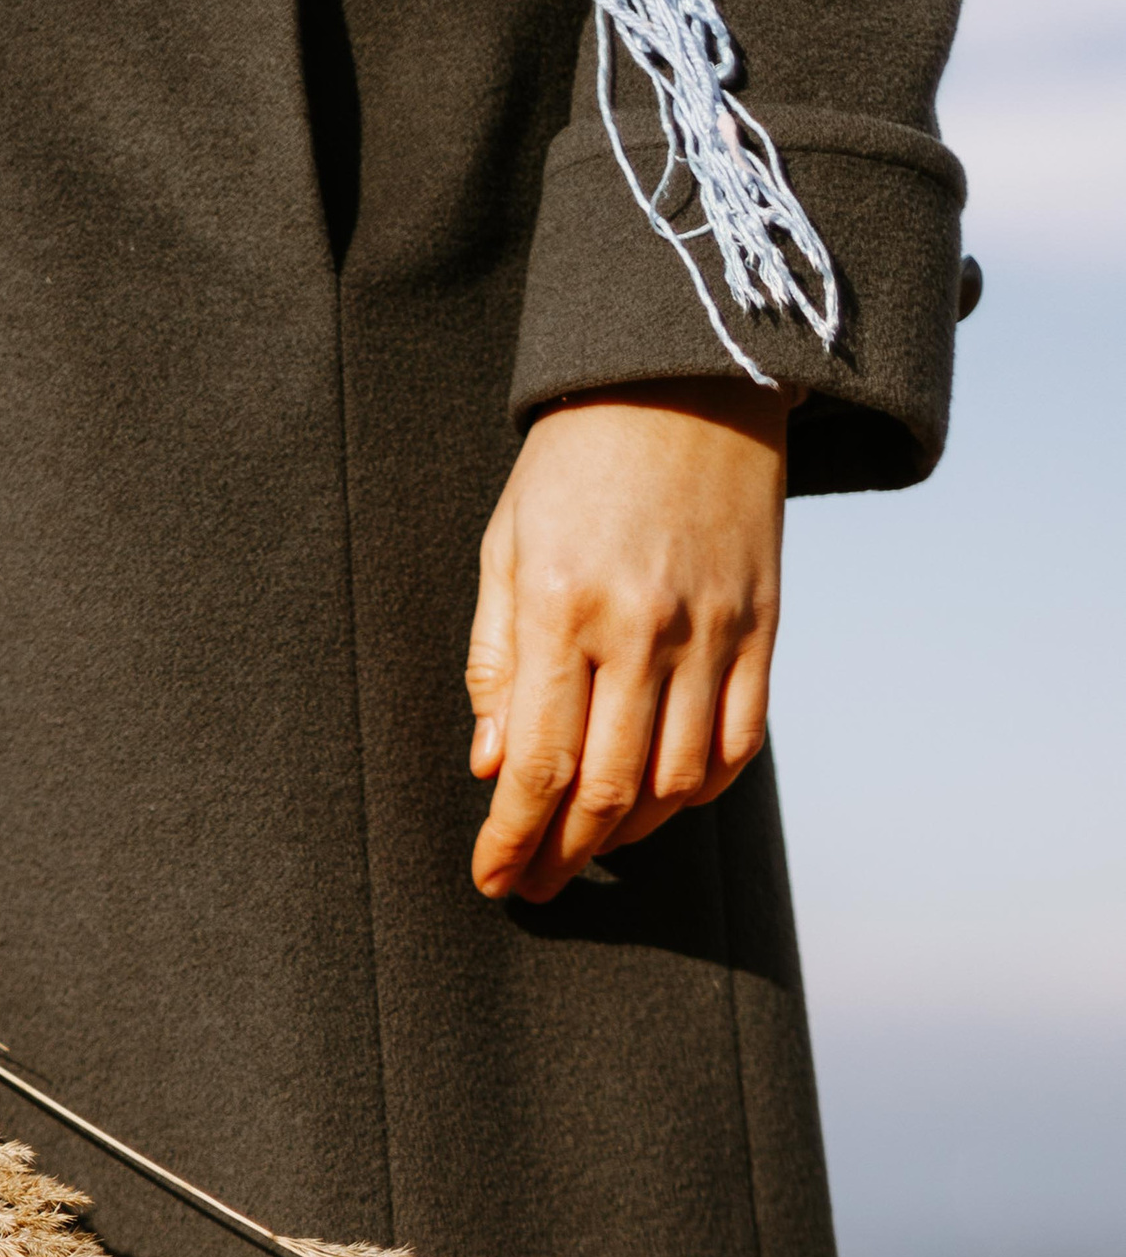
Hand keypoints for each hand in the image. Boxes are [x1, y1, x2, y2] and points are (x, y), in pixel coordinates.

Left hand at [466, 379, 791, 903]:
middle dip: (562, 858)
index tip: (493, 879)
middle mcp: (642, 630)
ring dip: (628, 836)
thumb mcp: (507, 548)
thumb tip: (494, 769)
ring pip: (675, 782)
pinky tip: (661, 799)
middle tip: (535, 885)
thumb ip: (495, 663)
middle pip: (605, 793)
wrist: (688, 371)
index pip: (536, 767)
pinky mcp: (763, 623)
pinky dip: (699, 790)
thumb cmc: (576, 460)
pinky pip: (740, 742)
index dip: (512, 841)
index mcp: (563, 610)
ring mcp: (713, 630)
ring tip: (590, 848)